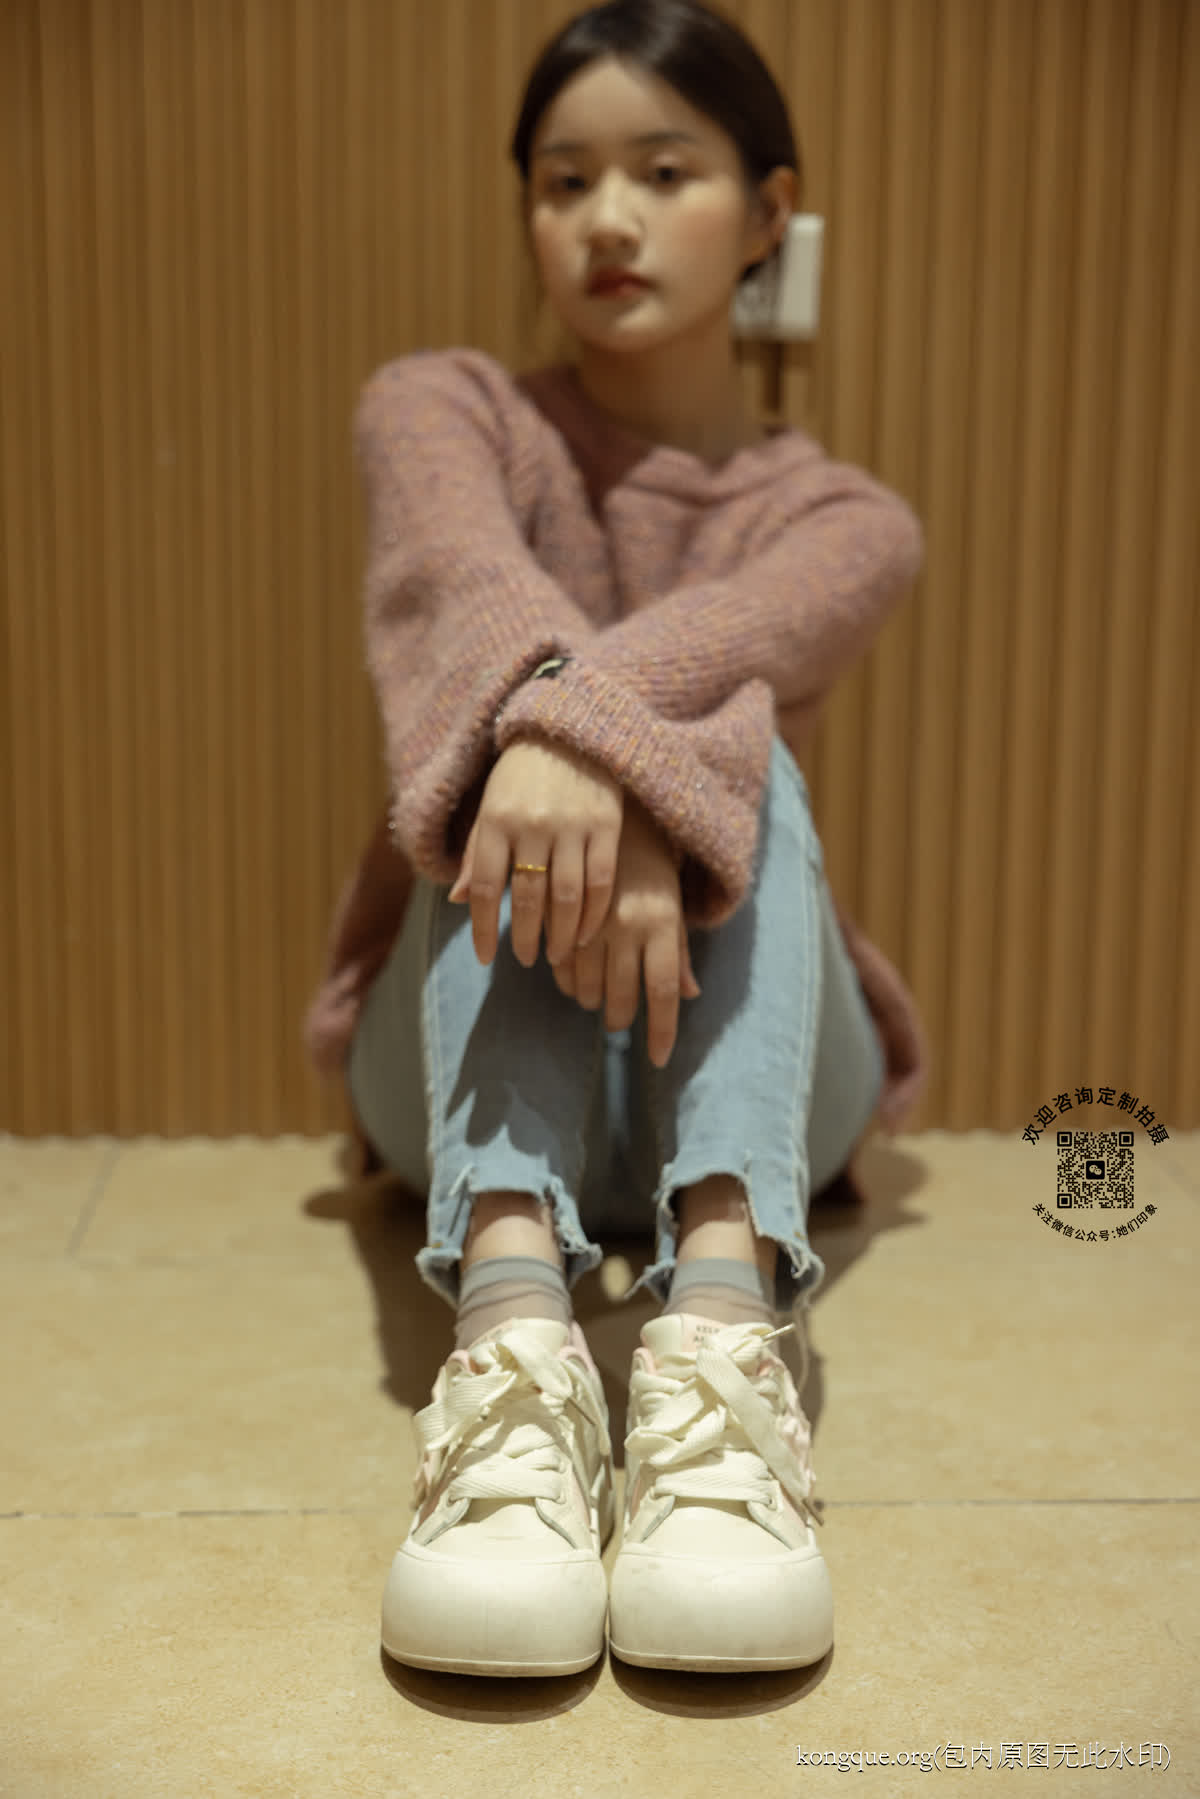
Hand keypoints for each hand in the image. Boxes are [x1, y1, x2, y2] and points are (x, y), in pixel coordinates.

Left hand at [448, 737, 623, 968]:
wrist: (567, 729)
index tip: (486, 958)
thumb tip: (457, 903)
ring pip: (566, 896)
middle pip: (526, 897)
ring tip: (558, 954)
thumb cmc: (519, 777)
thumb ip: (475, 854)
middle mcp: (531, 823)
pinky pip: (601, 880)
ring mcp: (571, 824)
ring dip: (561, 934)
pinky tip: (587, 932)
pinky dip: (594, 913)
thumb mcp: (489, 809)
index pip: (483, 887)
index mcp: (494, 820)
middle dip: (525, 937)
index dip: (483, 928)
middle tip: (526, 960)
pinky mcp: (606, 823)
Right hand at [549, 796, 700, 1067]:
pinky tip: (568, 978)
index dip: (660, 1031)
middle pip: (620, 996)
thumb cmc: (652, 862)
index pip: (662, 993)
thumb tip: (690, 995)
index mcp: (662, 924)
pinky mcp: (563, 911)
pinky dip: (565, 977)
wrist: (614, 810)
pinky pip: (560, 961)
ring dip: (588, 999)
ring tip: (591, 1000)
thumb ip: (678, 950)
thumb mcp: (672, 902)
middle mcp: (629, 926)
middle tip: (616, 1024)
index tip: (657, 1059)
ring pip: (585, 983)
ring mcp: (594, 920)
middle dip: (618, 1018)